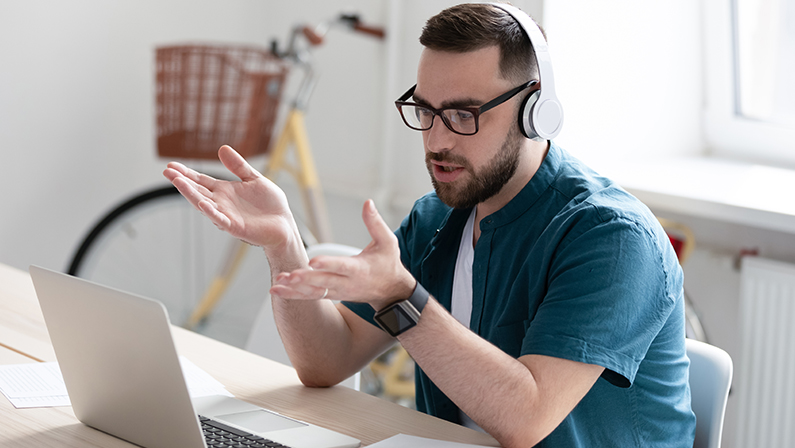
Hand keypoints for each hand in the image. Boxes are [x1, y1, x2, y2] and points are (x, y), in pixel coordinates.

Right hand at [162, 145, 300, 250]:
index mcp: (225, 191)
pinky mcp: (236, 227)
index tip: (171, 166)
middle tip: (167, 171)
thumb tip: (222, 148)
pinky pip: (220, 219)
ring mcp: (227, 215)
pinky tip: (202, 203)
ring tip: (177, 182)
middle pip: (198, 191)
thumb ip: (238, 166)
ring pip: (204, 204)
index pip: (201, 181)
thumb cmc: (270, 205)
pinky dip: (211, 212)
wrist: (284, 224)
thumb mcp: (254, 179)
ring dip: (191, 194)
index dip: (186, 173)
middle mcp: (222, 203)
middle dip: (182, 181)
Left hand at [271, 200, 415, 309]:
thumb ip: (375, 223)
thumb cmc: (388, 263)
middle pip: (324, 282)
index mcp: (360, 269)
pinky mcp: (332, 295)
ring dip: (295, 289)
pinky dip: (293, 294)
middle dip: (306, 279)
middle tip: (289, 275)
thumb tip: (367, 202)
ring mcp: (339, 291)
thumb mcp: (388, 242)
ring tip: (277, 283)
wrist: (391, 291)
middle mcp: (347, 282)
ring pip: (314, 292)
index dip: (328, 264)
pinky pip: (311, 296)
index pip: (342, 266)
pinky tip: (276, 289)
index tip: (312, 261)